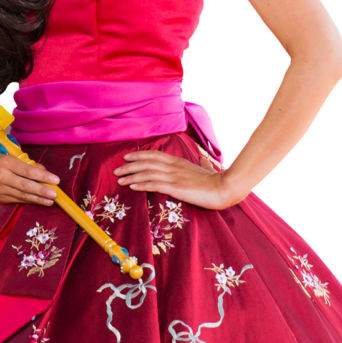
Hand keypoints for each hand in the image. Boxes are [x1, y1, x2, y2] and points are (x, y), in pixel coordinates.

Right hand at [0, 150, 60, 204]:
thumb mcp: (12, 155)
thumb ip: (28, 164)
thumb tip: (44, 173)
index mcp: (5, 162)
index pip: (28, 171)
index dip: (43, 177)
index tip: (56, 180)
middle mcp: (0, 176)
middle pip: (25, 186)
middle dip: (42, 191)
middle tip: (55, 194)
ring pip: (21, 195)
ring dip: (37, 199)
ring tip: (50, 201)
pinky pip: (16, 199)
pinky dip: (28, 200)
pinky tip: (38, 201)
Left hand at [113, 149, 241, 210]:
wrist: (224, 188)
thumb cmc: (216, 181)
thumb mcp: (206, 169)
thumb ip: (201, 163)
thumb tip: (201, 158)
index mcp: (179, 161)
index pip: (154, 154)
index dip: (139, 154)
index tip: (127, 157)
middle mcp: (173, 166)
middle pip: (146, 163)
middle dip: (130, 166)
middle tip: (117, 170)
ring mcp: (174, 176)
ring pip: (147, 173)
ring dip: (131, 176)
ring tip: (120, 180)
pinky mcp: (175, 188)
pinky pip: (154, 184)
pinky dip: (141, 184)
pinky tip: (132, 186)